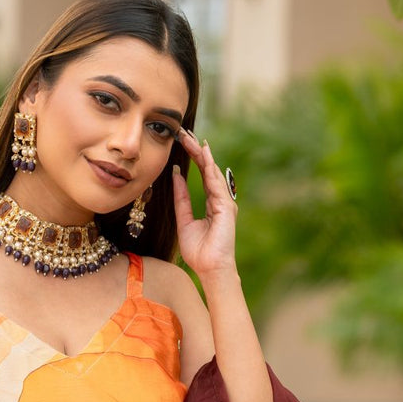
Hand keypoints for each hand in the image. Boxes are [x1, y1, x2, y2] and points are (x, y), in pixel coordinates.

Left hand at [172, 129, 237, 278]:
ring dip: (202, 155)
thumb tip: (176, 174)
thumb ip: (181, 197)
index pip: (202, 174)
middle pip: (208, 169)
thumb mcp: (184, 220)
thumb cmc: (199, 251)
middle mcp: (220, 199)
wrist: (210, 269)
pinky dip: (210, 169)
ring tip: (192, 138)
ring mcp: (225, 203)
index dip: (194, 157)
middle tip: (185, 132)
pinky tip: (203, 156)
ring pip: (213, 173)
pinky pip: (216, 184)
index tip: (183, 141)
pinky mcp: (226, 208)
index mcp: (211, 203)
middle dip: (197, 150)